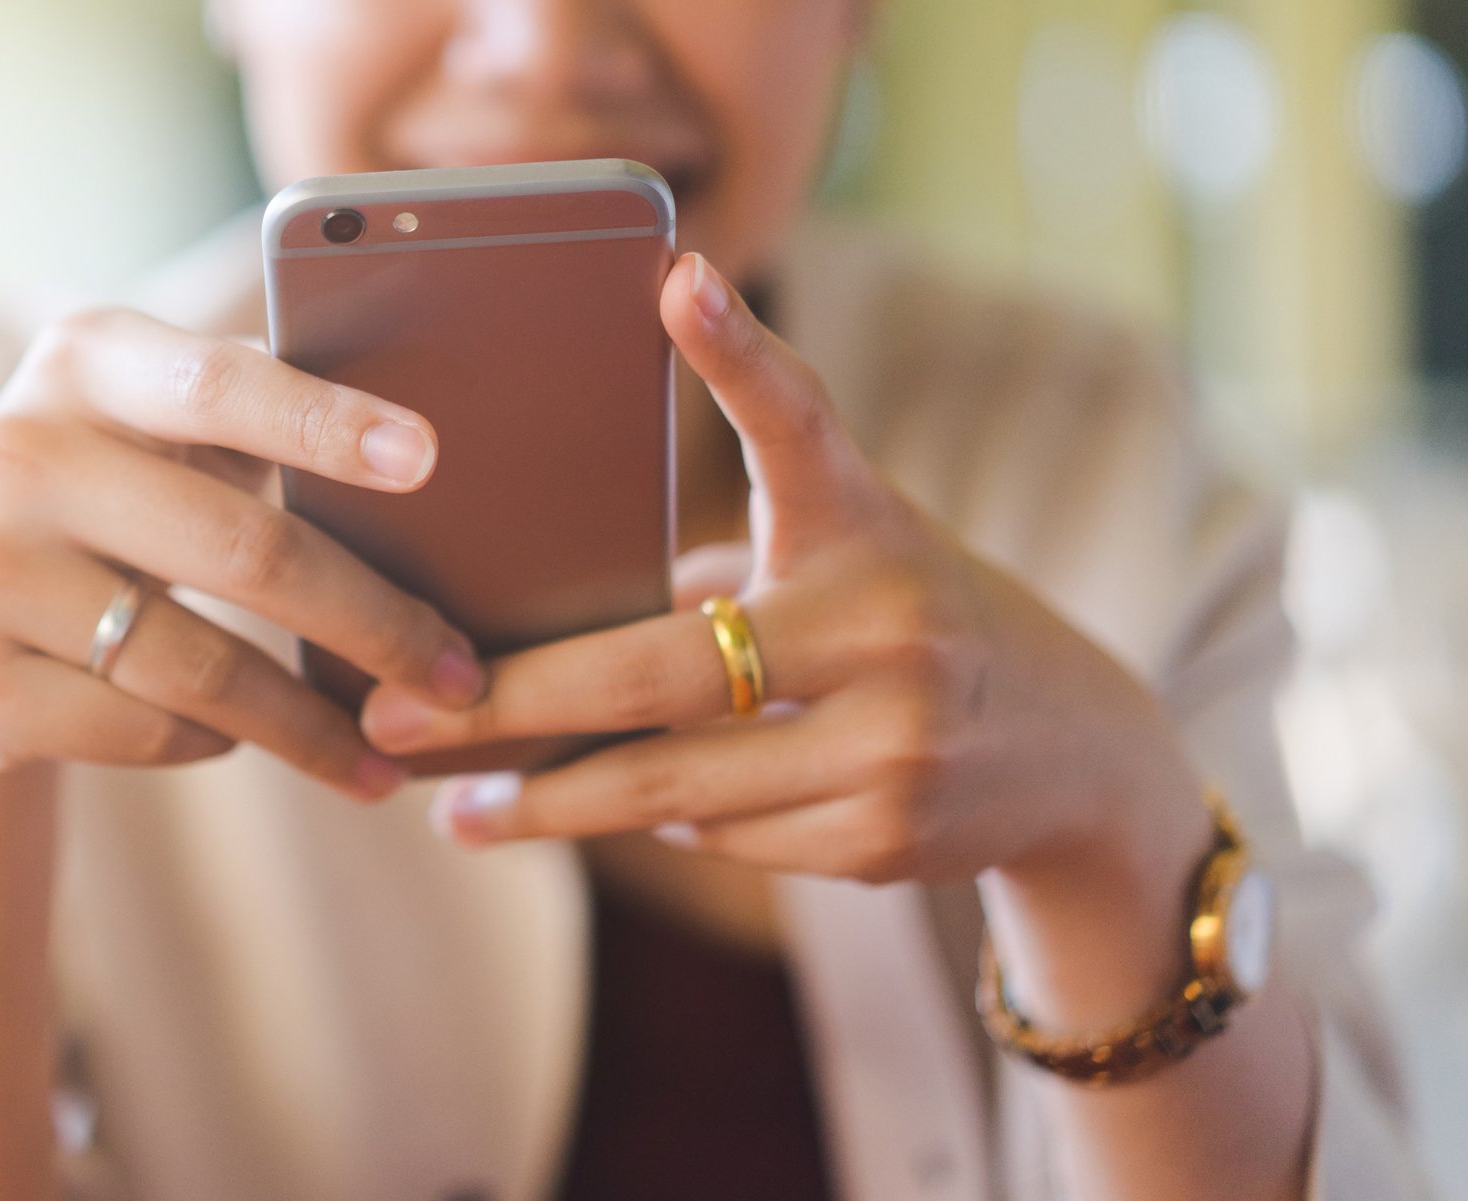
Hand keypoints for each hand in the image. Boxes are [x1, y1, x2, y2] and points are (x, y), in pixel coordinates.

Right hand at [0, 307, 484, 800]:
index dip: (324, 420)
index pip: (218, 384)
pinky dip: (209, 742)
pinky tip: (235, 740)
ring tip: (385, 758)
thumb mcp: (159, 429)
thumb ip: (260, 416)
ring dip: (310, 726)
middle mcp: (12, 454)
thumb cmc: (119, 496)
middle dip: (373, 624)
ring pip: (198, 667)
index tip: (426, 458)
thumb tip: (429, 460)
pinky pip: (141, 729)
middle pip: (242, 549)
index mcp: (83, 361)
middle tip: (459, 677)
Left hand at [360, 253, 1207, 883]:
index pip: (800, 424)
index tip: (675, 276)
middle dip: (512, 704)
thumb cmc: (903, 624)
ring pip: (673, 783)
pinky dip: (662, 826)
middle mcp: (888, 622)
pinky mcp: (888, 836)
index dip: (738, 352)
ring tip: (459, 805)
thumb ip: (720, 568)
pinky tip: (616, 816)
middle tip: (401, 713)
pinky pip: (722, 838)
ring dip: (554, 800)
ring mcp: (895, 739)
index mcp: (865, 526)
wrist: (1072, 754)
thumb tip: (529, 619)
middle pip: (658, 670)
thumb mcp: (847, 559)